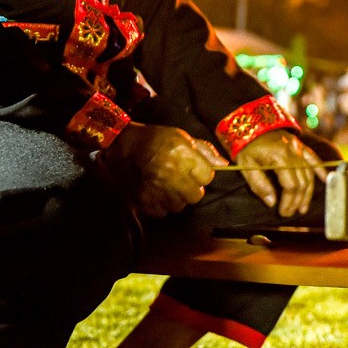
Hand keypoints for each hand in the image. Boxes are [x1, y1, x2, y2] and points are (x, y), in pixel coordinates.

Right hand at [99, 123, 226, 217]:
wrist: (122, 145)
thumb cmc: (154, 138)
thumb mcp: (181, 137)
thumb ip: (204, 151)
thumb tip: (225, 164)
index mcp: (185, 157)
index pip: (208, 177)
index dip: (202, 173)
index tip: (194, 168)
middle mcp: (174, 176)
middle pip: (196, 195)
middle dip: (191, 187)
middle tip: (180, 177)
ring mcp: (159, 191)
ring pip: (181, 205)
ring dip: (177, 197)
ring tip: (166, 183)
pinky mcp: (146, 201)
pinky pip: (164, 212)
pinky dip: (161, 204)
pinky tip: (156, 191)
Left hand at [234, 131, 327, 216]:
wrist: (249, 123)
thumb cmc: (245, 146)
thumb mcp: (246, 166)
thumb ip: (259, 185)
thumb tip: (272, 202)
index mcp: (279, 157)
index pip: (290, 186)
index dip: (288, 202)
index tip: (282, 212)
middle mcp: (293, 152)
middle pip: (302, 182)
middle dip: (297, 200)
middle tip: (290, 213)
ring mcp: (298, 147)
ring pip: (310, 173)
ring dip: (308, 192)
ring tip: (303, 207)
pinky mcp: (300, 144)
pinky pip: (314, 158)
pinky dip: (321, 170)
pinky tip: (326, 181)